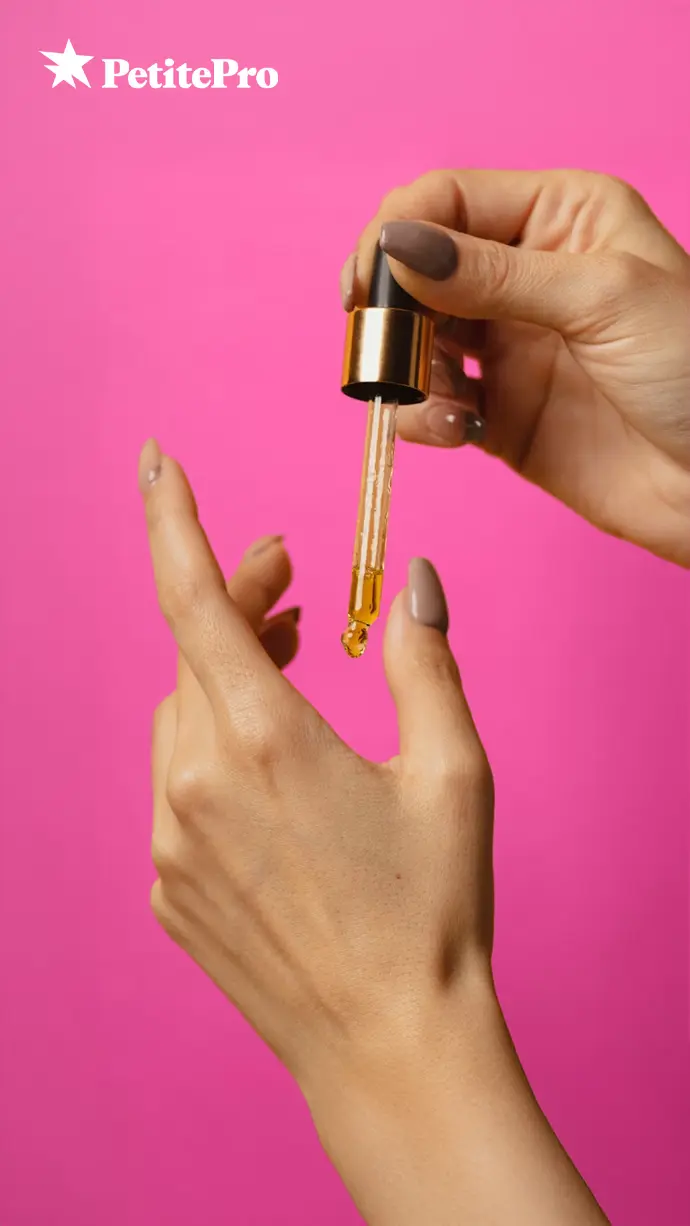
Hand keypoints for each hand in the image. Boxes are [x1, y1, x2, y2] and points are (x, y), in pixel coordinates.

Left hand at [141, 440, 607, 1225]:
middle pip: (193, 652)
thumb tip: (414, 583)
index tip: (155, 463)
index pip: (194, 598)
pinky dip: (210, 750)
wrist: (390, 1045)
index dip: (172, 520)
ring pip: (179, 718)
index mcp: (263, 740)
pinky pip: (175, 788)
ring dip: (224, 677)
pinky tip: (268, 770)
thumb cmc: (431, 910)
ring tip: (285, 664)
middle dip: (239, 600)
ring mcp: (168, 843)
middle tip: (294, 584)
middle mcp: (194, 785)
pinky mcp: (166, 890)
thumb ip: (424, 661)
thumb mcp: (453, 771)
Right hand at [342, 169, 689, 565]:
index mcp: (559, 219)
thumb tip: (397, 244)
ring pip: (416, 338)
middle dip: (393, 304)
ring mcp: (509, 348)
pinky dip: (425, 417)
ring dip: (407, 367)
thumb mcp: (600, 299)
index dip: (399, 230)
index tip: (371, 277)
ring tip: (439, 400)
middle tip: (381, 342)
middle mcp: (526, 277)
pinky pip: (432, 406)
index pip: (449, 199)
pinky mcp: (499, 415)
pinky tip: (456, 430)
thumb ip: (493, 274)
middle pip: (419, 267)